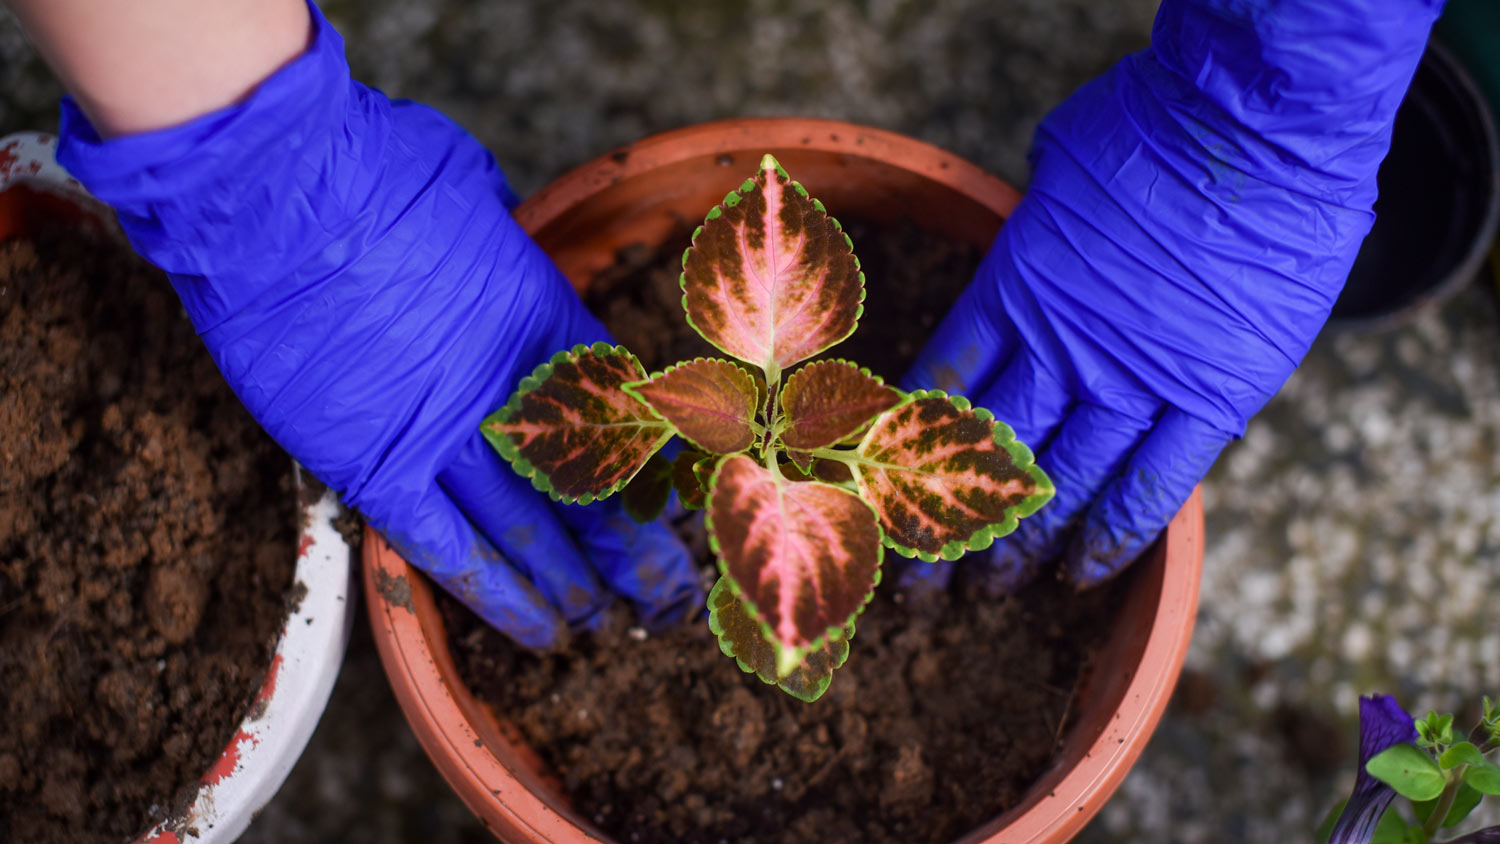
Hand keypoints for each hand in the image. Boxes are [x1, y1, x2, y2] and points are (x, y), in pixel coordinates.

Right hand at [55, 3, 701, 646]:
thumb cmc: (365, 167)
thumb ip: (498, 227)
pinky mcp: (373, 468)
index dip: (654, 466)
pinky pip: (447, 549)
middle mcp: (513, 389)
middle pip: (595, 487)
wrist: (273, 193)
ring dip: (574, 586)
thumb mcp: (468, 182)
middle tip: (667, 599)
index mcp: (546, 315)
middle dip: (636, 551)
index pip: (625, 413)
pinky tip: (535, 631)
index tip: (675, 501)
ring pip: (531, 533)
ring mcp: (445, 436)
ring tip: (605, 625)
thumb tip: (496, 222)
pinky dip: (495, 595)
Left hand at [902, 0, 1443, 591]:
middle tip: (921, 581)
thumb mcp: (1060, 156)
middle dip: (946, 524)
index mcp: (1015, 286)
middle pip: (986, 452)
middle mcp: (1064, 347)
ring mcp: (1136, 381)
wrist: (1265, 126)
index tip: (881, 488)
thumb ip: (1028, 213)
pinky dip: (1114, 537)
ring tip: (990, 591)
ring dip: (1022, 547)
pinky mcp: (1209, 401)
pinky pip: (1152, 488)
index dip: (906, 444)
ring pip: (1062, 485)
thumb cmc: (1159, 121)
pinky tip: (1081, 577)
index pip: (943, 380)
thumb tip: (1015, 225)